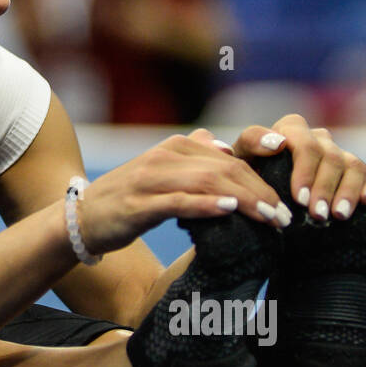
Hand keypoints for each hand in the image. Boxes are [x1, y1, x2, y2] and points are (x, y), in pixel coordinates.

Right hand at [75, 128, 290, 256]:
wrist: (81, 218)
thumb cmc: (128, 199)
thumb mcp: (163, 173)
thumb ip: (194, 162)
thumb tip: (230, 154)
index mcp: (175, 147)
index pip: (230, 160)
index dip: (262, 178)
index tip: (284, 203)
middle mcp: (164, 157)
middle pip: (225, 169)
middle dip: (260, 192)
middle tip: (285, 217)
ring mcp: (150, 179)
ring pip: (208, 183)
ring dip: (245, 200)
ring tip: (270, 218)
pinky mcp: (139, 204)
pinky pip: (179, 201)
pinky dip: (207, 204)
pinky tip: (230, 210)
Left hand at [225, 114, 365, 221]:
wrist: (261, 197)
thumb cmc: (248, 174)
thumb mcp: (241, 157)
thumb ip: (253, 142)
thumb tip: (277, 142)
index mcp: (292, 130)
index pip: (305, 143)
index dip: (305, 170)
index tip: (299, 198)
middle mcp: (319, 139)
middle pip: (331, 157)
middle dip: (325, 188)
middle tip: (317, 214)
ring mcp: (339, 155)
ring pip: (354, 165)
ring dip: (348, 191)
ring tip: (338, 216)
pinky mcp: (353, 173)